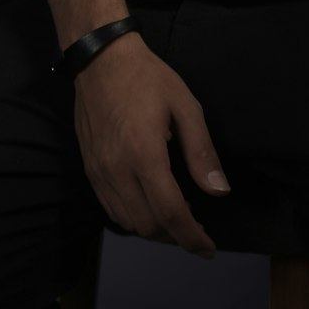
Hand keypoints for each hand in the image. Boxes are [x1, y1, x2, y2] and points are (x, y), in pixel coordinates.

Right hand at [73, 34, 230, 256]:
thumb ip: (202, 152)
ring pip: (127, 222)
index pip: (170, 213)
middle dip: (175, 236)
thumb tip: (220, 192)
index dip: (192, 237)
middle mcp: (117, 170)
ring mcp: (99, 172)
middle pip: (148, 225)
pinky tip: (149, 204)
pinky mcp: (89, 169)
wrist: (100, 59)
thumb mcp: (185, 106)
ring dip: (154, 229)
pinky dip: (133, 217)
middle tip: (197, 227)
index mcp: (144, 154)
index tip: (209, 248)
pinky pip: (111, 209)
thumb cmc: (148, 78)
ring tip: (177, 216)